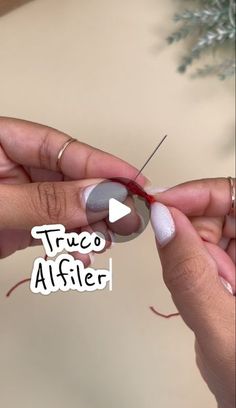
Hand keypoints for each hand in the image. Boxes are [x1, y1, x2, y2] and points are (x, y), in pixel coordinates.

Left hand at [0, 117, 145, 259]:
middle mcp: (17, 167)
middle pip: (74, 179)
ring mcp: (22, 197)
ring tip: (99, 242)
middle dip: (103, 202)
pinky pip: (57, 229)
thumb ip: (45, 200)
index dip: (103, 165)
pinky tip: (81, 254)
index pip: (65, 148)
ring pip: (71, 207)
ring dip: (91, 228)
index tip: (136, 183)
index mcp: (3, 142)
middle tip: (127, 219)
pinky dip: (73, 243)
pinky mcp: (23, 223)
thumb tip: (100, 198)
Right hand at [150, 178, 234, 407]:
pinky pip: (202, 257)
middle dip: (190, 227)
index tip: (164, 202)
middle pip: (222, 212)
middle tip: (172, 251)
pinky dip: (188, 270)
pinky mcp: (230, 278)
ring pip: (208, 234)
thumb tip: (165, 222)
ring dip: (189, 253)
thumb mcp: (220, 327)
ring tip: (193, 287)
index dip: (201, 193)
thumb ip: (189, 274)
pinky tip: (195, 295)